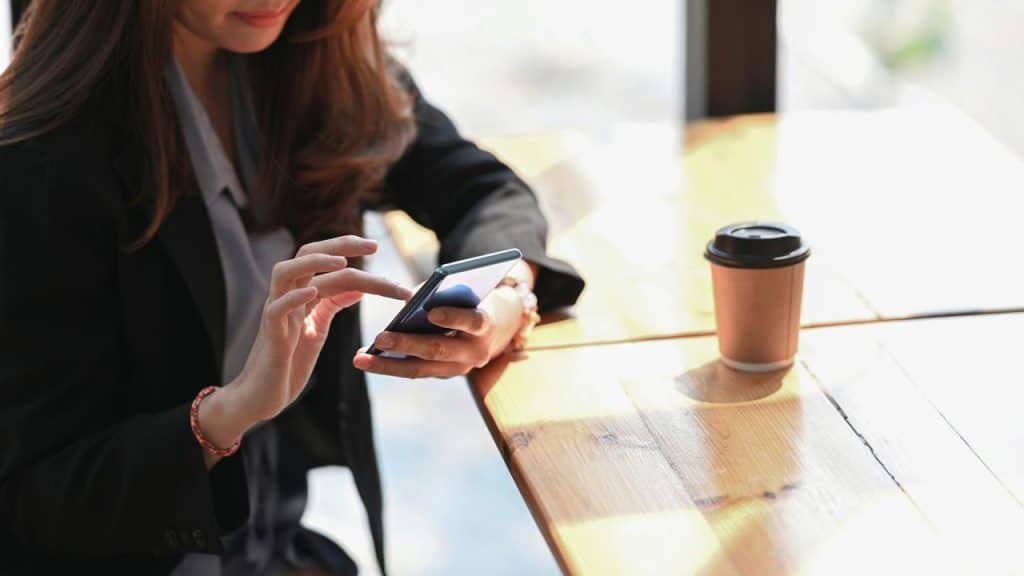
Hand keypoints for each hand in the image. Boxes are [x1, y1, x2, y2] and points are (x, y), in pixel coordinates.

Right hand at [199, 236, 411, 457]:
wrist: (259, 398)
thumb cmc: (286, 365)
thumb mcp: (316, 330)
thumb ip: (332, 306)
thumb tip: (358, 288)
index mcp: (300, 296)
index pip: (324, 262)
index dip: (348, 250)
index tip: (376, 246)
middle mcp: (287, 298)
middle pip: (306, 255)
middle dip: (339, 245)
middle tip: (372, 245)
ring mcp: (277, 315)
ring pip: (284, 273)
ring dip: (313, 263)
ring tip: (342, 261)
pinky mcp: (271, 336)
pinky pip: (276, 309)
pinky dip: (293, 298)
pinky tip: (312, 293)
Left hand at [352, 282, 523, 378]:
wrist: (487, 328)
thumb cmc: (468, 300)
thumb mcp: (461, 293)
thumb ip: (441, 296)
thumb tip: (408, 304)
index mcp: (485, 325)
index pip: (472, 321)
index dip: (453, 317)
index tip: (432, 313)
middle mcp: (475, 352)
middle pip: (439, 350)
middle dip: (407, 344)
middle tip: (380, 338)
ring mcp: (459, 368)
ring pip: (421, 369)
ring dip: (388, 364)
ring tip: (361, 357)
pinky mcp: (443, 374)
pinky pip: (414, 371)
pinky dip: (390, 365)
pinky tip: (367, 359)